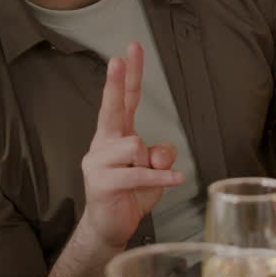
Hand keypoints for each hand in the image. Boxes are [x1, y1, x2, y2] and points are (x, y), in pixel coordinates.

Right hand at [79, 43, 183, 249]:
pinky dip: (161, 178)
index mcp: (115, 134)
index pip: (124, 99)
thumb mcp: (154, 170)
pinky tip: (176, 179)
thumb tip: (159, 154)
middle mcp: (103, 143)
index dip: (129, 75)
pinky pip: (140, 173)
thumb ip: (161, 154)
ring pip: (135, 145)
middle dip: (116, 82)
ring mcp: (99, 162)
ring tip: (141, 180)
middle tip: (119, 59)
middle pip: (114, 107)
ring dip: (149, 164)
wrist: (108, 228)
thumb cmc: (131, 194)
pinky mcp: (102, 182)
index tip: (131, 48)